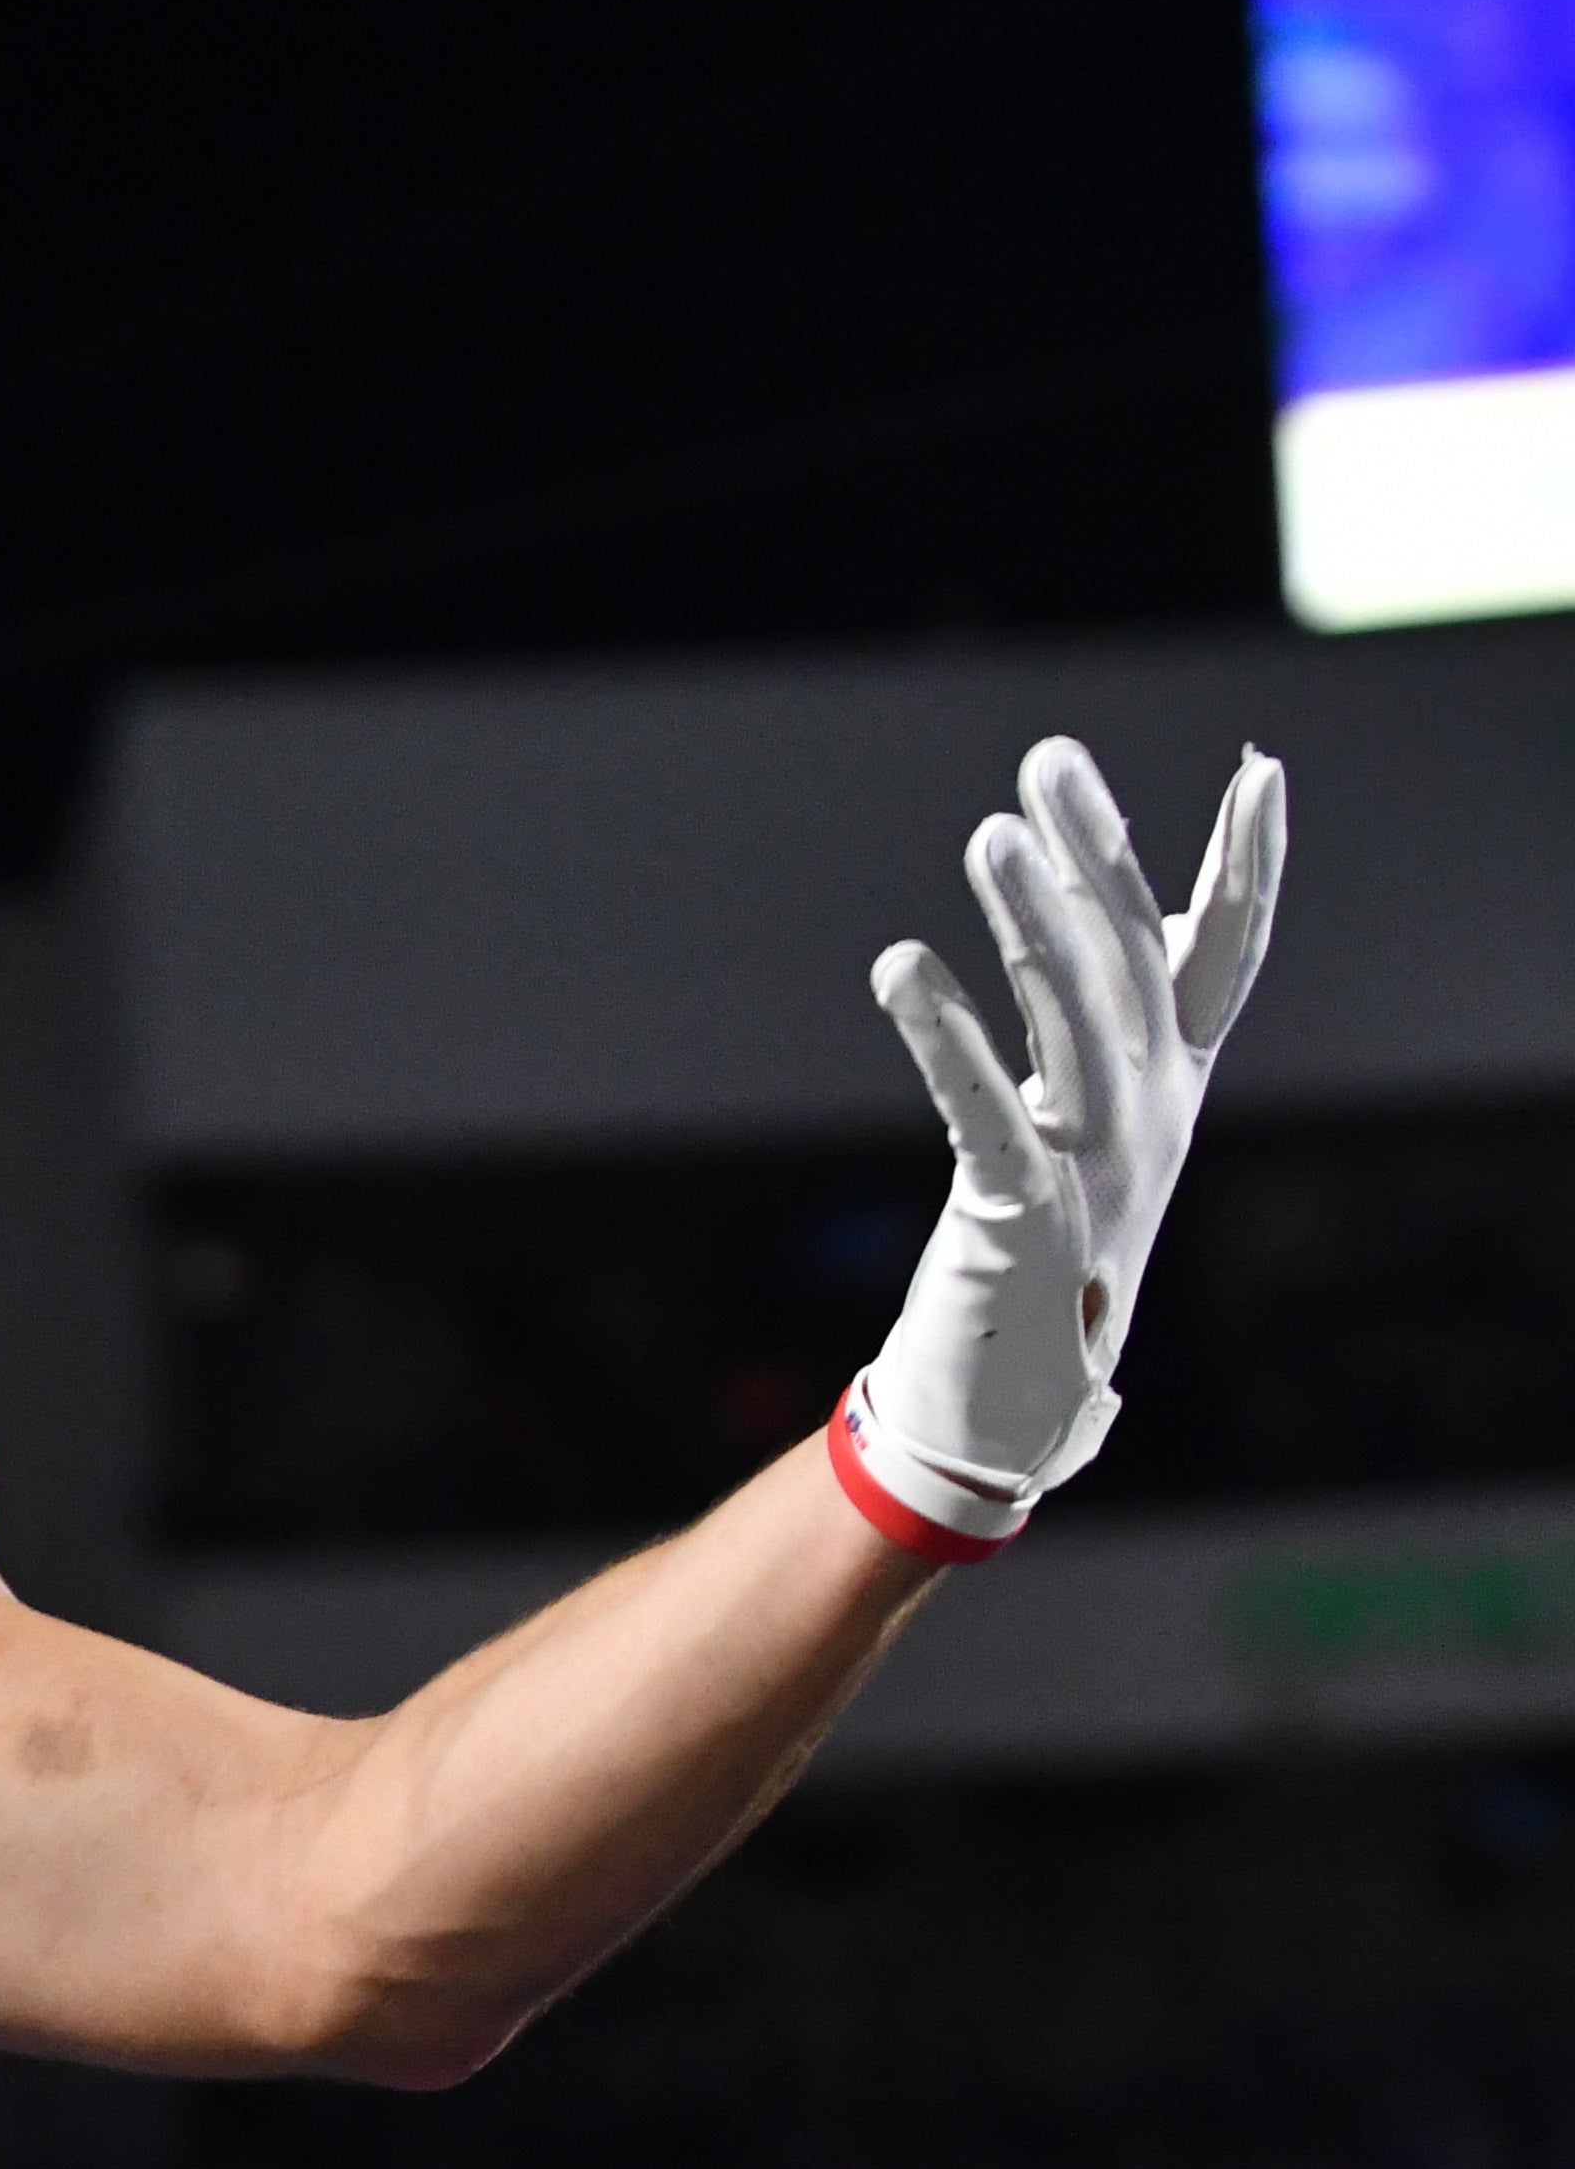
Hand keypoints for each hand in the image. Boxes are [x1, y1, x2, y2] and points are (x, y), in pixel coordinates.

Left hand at [840, 737, 1286, 1560]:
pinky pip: (984, 1114)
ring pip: (1074, 1027)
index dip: (1248, 868)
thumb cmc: (1044, 1251)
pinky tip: (904, 969)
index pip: (1223, 957)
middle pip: (1131, 962)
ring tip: (992, 836)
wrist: (1005, 1409)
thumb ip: (1112, 1027)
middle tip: (1052, 759)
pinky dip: (946, 1039)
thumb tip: (1128, 920)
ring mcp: (1092, 1171)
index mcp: (1171, 1091)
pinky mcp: (1016, 1219)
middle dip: (1095, 855)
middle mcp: (1149, 1120)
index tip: (1264, 771)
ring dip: (1033, 927)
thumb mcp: (1098, 1129)